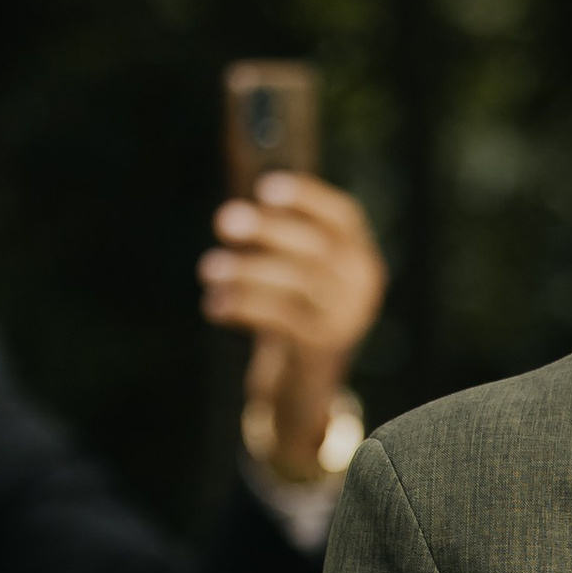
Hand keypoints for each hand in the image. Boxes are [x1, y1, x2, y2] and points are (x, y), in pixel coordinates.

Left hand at [198, 173, 383, 474]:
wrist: (305, 384)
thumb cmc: (292, 311)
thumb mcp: (296, 272)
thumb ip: (279, 237)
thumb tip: (238, 204)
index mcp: (361, 258)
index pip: (344, 217)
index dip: (306, 198)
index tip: (264, 188)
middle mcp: (363, 286)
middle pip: (316, 247)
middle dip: (268, 230)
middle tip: (223, 220)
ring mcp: (347, 318)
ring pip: (296, 282)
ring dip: (246, 272)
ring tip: (208, 269)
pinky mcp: (323, 348)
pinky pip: (282, 318)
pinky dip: (243, 306)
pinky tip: (214, 305)